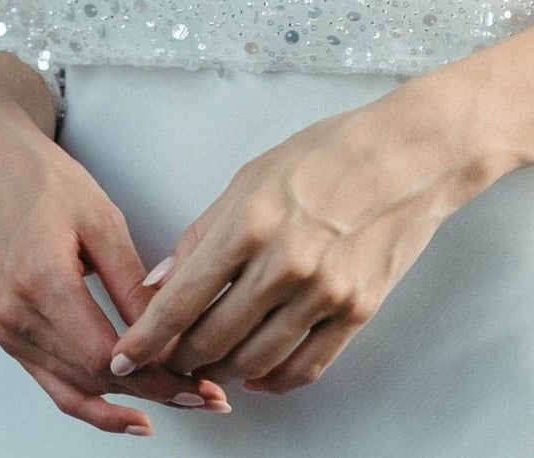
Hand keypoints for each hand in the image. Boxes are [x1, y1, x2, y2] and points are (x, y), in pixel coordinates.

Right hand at [0, 65, 231, 436]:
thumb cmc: (46, 182)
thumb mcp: (101, 218)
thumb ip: (130, 280)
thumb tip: (165, 330)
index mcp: (40, 279)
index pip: (102, 354)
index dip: (152, 375)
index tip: (196, 380)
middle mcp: (16, 314)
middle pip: (91, 377)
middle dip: (152, 393)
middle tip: (205, 397)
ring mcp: (6, 329)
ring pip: (73, 389)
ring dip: (127, 404)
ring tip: (180, 402)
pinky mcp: (8, 333)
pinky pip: (52, 382)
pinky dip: (89, 403)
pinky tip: (126, 412)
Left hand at [103, 82, 491, 395]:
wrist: (410, 154)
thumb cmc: (329, 153)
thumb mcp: (251, 176)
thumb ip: (202, 233)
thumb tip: (159, 282)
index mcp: (251, 221)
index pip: (182, 299)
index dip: (145, 336)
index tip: (123, 355)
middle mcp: (286, 263)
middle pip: (212, 339)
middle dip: (180, 357)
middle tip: (167, 358)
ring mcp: (324, 292)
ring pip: (253, 362)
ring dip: (222, 371)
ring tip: (210, 362)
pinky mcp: (357, 311)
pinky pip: (304, 369)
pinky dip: (272, 380)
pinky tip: (257, 371)